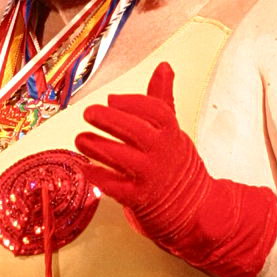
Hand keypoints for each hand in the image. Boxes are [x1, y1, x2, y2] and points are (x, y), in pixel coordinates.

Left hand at [74, 62, 276, 276]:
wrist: (195, 209)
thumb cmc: (177, 165)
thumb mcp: (173, 130)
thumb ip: (162, 99)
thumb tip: (163, 66)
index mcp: (171, 134)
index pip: (156, 112)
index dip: (133, 103)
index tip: (112, 99)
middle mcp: (162, 154)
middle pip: (136, 131)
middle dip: (109, 120)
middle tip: (89, 113)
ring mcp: (151, 177)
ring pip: (120, 158)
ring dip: (96, 146)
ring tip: (81, 139)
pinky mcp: (139, 199)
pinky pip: (114, 186)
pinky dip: (98, 176)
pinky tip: (85, 167)